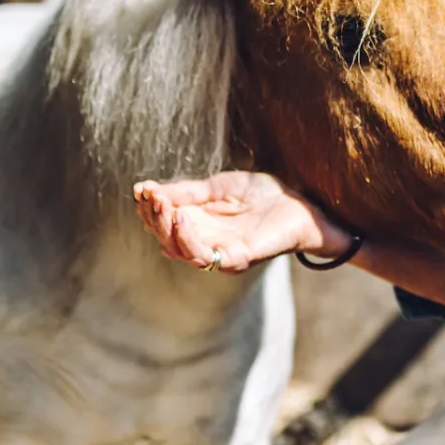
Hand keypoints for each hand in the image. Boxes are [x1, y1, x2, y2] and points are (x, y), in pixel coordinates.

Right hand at [132, 172, 351, 272]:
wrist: (303, 201)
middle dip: (153, 217)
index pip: (163, 225)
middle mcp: (207, 244)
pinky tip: (181, 217)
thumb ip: (188, 192)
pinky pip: (206, 257)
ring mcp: (222, 254)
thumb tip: (149, 190)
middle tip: (149, 196)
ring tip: (161, 204)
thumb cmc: (265, 195)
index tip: (140, 189)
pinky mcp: (239, 258)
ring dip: (165, 228)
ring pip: (181, 251)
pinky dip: (188, 238)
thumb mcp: (219, 187)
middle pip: (166, 240)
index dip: (149, 209)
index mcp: (200, 227)